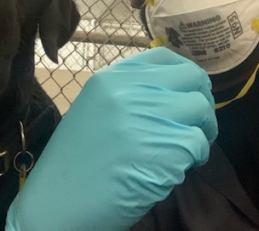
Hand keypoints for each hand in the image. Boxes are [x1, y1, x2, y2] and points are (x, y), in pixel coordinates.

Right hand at [6, 48, 217, 230]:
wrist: (56, 202)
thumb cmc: (76, 158)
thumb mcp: (96, 108)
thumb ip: (130, 93)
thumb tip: (173, 91)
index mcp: (111, 78)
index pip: (163, 56)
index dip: (183, 72)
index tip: (187, 90)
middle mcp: (130, 90)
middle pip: (191, 77)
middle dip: (200, 99)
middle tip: (194, 122)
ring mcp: (147, 116)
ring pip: (200, 108)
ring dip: (202, 129)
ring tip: (186, 148)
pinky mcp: (164, 149)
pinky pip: (198, 142)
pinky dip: (197, 156)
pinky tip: (178, 167)